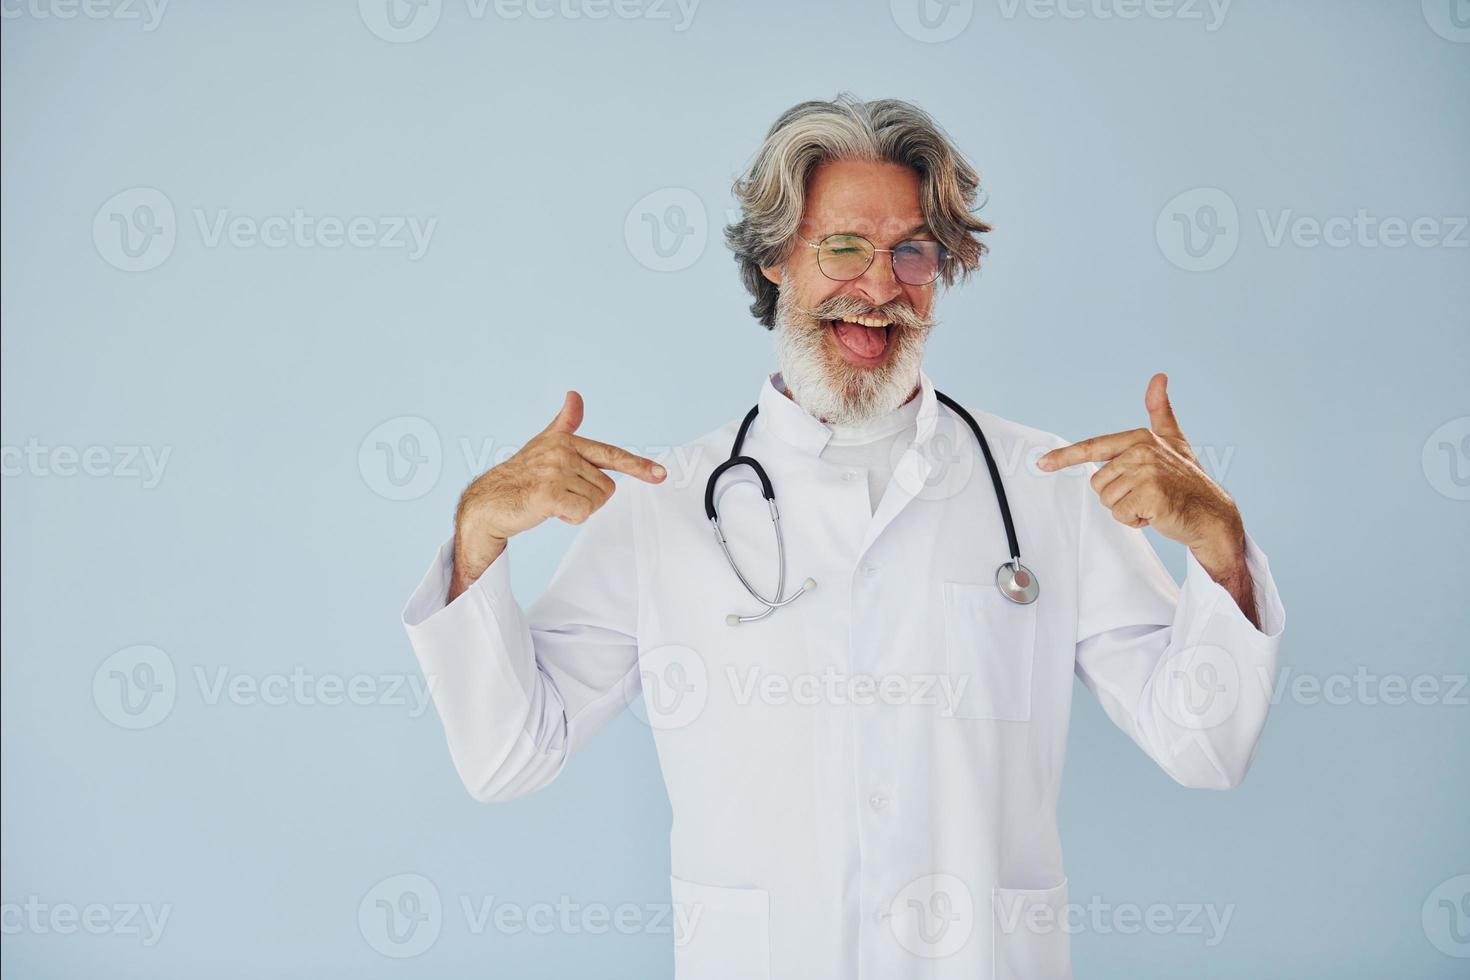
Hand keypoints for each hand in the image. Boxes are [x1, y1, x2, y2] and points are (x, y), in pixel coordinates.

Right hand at [450, 391, 665, 598]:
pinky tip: (550, 511)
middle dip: (588, 498)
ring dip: (577, 509)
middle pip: (607, 488)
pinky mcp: (549, 494)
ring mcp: (555, 472)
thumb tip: (575, 395)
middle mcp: (563, 453)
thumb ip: (565, 422)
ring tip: (552, 501)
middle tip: (560, 494)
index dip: (638, 465)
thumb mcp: (546, 444)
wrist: (489, 500)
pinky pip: (583, 512)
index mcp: (567, 442)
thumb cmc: (521, 474)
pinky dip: (570, 518)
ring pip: (596, 503)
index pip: (611, 454)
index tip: (661, 474)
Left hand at [1036, 373, 1245, 577]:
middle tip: (1146, 494)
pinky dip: (1136, 521)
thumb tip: (1159, 377)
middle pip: (1097, 483)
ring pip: (1107, 501)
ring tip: (1153, 503)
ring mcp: (1146, 472)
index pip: (1093, 447)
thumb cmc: (1187, 479)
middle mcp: (1140, 451)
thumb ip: (1161, 411)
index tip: (1041, 464)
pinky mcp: (1150, 495)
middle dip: (1118, 496)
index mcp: (1139, 438)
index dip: (1064, 457)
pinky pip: (1120, 515)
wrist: (1212, 513)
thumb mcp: (1174, 440)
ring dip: (1127, 510)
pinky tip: (1156, 514)